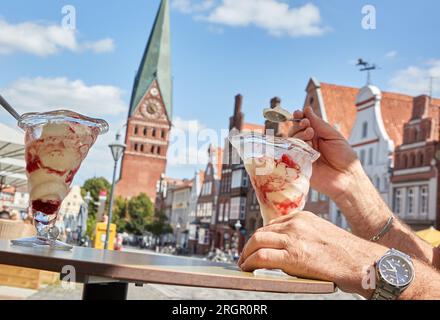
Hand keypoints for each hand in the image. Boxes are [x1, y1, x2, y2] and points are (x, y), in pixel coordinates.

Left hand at [238, 211, 386, 296]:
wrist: (364, 263)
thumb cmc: (348, 254)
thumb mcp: (322, 234)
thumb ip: (304, 235)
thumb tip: (288, 247)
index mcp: (303, 218)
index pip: (273, 224)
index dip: (262, 236)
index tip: (257, 245)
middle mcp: (296, 224)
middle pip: (261, 231)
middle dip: (250, 244)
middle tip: (245, 255)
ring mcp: (293, 238)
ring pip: (257, 240)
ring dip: (246, 253)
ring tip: (244, 263)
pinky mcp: (293, 256)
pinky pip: (262, 256)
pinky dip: (250, 262)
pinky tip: (247, 268)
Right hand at [285, 106, 361, 199]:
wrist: (346, 178)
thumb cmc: (344, 157)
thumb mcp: (333, 136)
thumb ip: (319, 124)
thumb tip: (307, 109)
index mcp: (317, 136)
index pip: (303, 124)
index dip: (299, 117)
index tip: (299, 113)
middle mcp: (308, 144)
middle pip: (295, 131)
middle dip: (299, 125)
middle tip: (309, 127)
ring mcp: (302, 154)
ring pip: (292, 140)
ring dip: (299, 134)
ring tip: (310, 135)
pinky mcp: (298, 165)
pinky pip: (290, 153)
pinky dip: (295, 147)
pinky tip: (305, 146)